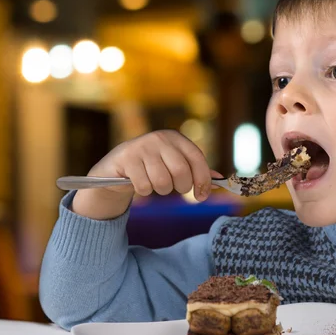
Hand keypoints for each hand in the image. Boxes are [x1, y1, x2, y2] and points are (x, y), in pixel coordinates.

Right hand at [72, 130, 217, 219]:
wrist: (116, 166)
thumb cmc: (151, 166)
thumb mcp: (174, 164)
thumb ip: (196, 170)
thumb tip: (220, 179)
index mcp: (175, 138)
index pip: (197, 158)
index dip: (203, 180)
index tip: (202, 196)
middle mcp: (160, 138)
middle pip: (181, 171)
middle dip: (181, 187)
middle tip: (174, 189)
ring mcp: (142, 147)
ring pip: (163, 181)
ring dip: (161, 190)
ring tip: (155, 184)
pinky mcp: (126, 159)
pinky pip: (145, 186)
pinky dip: (145, 191)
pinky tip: (139, 183)